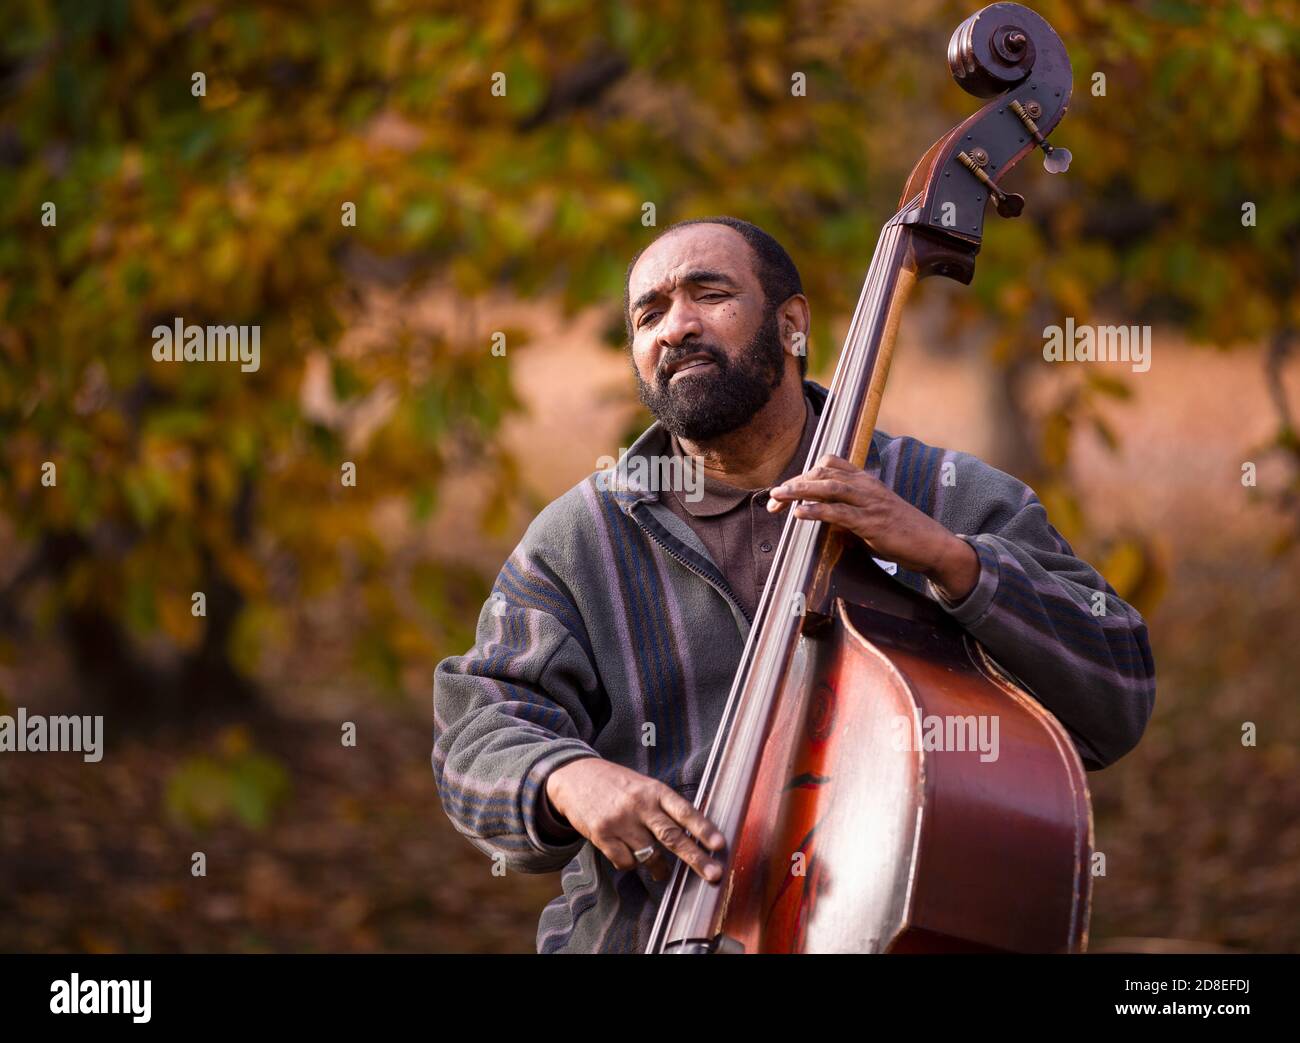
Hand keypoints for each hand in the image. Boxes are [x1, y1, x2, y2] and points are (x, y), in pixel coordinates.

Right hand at [545, 758, 725, 883]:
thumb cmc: (616, 784)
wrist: (574, 777)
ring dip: (660, 869)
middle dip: (696, 858)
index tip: (719, 845)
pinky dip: (631, 863)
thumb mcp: (643, 786)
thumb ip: (664, 806)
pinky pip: (626, 862)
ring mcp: (620, 821)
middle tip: (714, 875)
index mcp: (654, 790)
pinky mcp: (602, 835)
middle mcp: (638, 805)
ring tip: (662, 873)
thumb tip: (692, 835)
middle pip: (671, 837)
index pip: (684, 811)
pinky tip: (628, 853)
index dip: (703, 829)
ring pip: (650, 855)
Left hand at [767, 453, 979, 601]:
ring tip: (777, 498)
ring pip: (829, 487)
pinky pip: (839, 513)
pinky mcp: (872, 523)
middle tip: (773, 498)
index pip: (830, 464)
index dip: (804, 474)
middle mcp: (867, 486)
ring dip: (799, 491)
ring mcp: (870, 503)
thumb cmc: (901, 532)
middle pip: (823, 473)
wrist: (932, 545)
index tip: (785, 491)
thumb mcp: (871, 515)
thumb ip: (847, 510)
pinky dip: (817, 511)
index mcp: (866, 481)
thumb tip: (821, 515)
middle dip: (795, 483)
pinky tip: (799, 514)